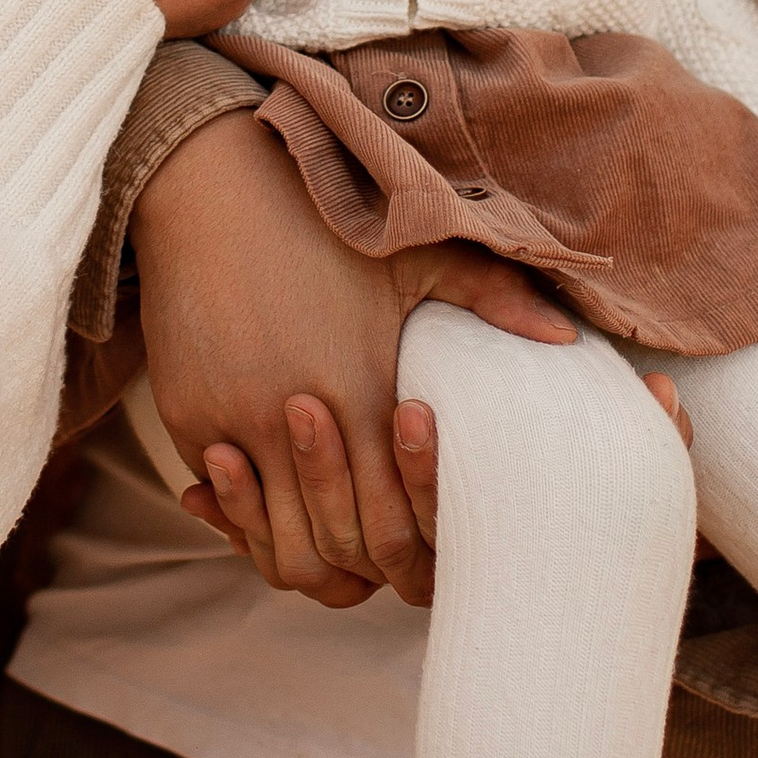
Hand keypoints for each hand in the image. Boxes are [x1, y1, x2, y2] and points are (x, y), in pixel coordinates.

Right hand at [132, 106, 572, 606]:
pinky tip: (277, 511)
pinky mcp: (188, 419)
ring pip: (273, 545)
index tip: (426, 543)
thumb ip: (494, 298)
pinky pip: (223, 505)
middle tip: (383, 565)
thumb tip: (569, 338)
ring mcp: (234, 426)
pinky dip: (250, 522)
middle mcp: (295, 422)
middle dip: (363, 573)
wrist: (212, 185)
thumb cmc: (324, 223)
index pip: (391, 524)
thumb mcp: (415, 255)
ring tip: (332, 546)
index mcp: (362, 393)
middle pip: (334, 553)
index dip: (411, 553)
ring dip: (305, 555)